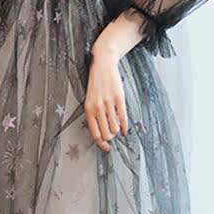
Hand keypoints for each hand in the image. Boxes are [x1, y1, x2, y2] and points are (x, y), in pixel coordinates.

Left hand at [85, 37, 128, 152]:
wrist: (103, 65)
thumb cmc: (96, 83)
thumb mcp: (90, 100)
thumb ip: (94, 115)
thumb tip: (101, 133)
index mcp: (89, 109)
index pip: (95, 133)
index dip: (101, 144)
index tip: (106, 148)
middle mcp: (98, 108)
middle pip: (106, 133)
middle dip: (110, 137)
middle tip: (112, 135)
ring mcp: (109, 103)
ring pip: (115, 127)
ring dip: (117, 131)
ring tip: (117, 128)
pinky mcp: (119, 99)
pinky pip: (123, 118)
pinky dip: (125, 127)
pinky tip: (125, 130)